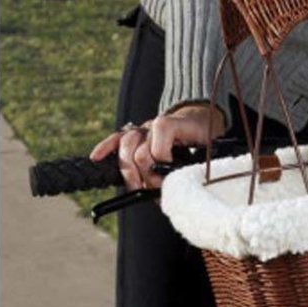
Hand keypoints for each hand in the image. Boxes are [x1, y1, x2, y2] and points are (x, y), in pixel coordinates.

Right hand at [89, 104, 225, 190]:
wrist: (201, 116)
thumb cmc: (205, 135)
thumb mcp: (211, 146)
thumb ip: (200, 161)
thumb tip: (185, 184)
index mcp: (175, 125)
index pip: (159, 142)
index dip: (163, 162)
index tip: (172, 176)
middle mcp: (155, 126)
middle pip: (139, 152)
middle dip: (147, 177)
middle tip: (157, 190)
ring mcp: (143, 129)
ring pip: (125, 146)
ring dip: (130, 172)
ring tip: (139, 188)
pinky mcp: (135, 133)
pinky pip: (116, 138)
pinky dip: (105, 148)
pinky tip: (96, 157)